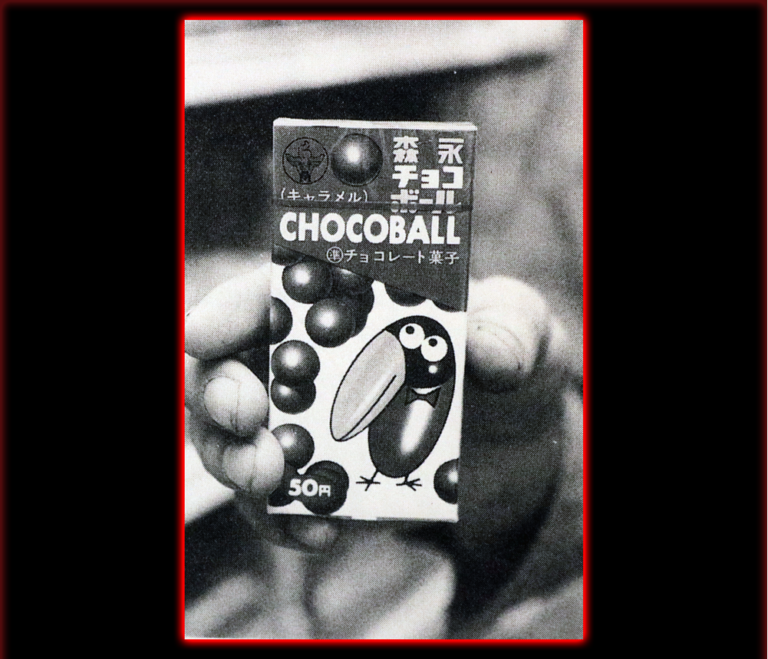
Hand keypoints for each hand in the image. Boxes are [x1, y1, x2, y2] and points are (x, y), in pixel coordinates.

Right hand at [185, 262, 579, 551]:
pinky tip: (318, 530)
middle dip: (219, 395)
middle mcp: (310, 363)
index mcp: (341, 303)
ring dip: (239, 462)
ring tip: (271, 478)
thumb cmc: (501, 354)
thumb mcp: (520, 328)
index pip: (267, 297)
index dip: (226, 312)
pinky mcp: (321, 481)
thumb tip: (482, 352)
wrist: (509, 435)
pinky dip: (287, 520)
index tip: (203, 336)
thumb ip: (508, 331)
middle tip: (245, 418)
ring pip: (238, 442)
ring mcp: (308, 426)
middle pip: (229, 372)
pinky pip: (281, 505)